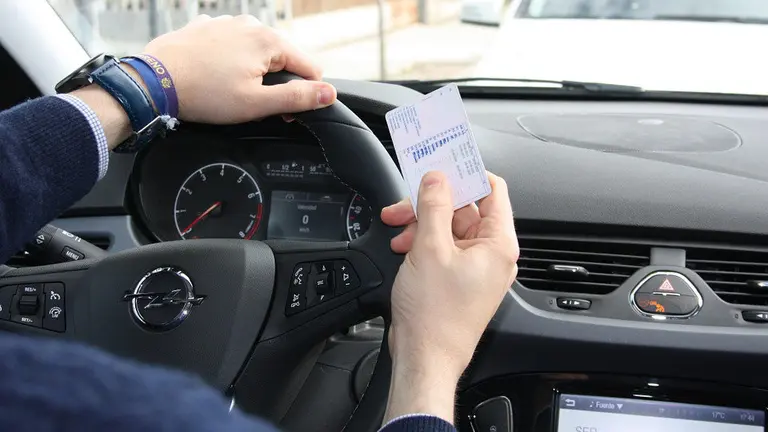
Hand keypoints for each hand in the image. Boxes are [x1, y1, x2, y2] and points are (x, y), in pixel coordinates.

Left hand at [143, 14, 335, 122]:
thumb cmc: (203, 94)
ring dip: (252, 71)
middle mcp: (250, 25)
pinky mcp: (207, 28)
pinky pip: (231, 46)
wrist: (153, 83)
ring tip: (229, 91)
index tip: (282, 111)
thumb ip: (297, 98)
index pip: (310, 68)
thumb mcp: (256, 104)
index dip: (303, 95)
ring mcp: (227, 23)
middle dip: (275, 82)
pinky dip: (230, 61)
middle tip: (252, 104)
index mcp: (269, 41)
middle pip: (283, 58)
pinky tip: (214, 77)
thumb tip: (329, 93)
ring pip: (256, 51)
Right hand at [380, 171, 518, 423]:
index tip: (443, 163)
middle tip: (406, 202)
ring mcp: (475, 268)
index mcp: (498, 244)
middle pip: (465, 208)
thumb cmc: (435, 316)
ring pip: (449, 227)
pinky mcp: (458, 279)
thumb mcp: (430, 248)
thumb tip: (437, 177)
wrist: (425, 358)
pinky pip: (443, 248)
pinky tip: (403, 246)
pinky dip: (423, 242)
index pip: (492, 190)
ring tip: (398, 229)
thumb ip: (434, 206)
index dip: (467, 173)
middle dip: (432, 203)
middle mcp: (491, 255)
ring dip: (422, 223)